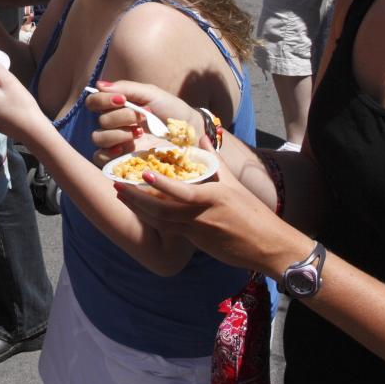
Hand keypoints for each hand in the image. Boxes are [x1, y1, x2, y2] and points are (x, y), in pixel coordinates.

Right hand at [86, 80, 200, 163]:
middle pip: (100, 120)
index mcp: (117, 107)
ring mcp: (118, 144)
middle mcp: (115, 125)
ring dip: (118, 132)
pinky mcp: (123, 161)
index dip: (102, 100)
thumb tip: (99, 85)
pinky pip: (100, 158)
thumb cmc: (172, 111)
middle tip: (142, 116)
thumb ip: (126, 88)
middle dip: (121, 116)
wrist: (190, 132)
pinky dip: (108, 153)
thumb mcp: (151, 94)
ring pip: (98, 138)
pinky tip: (126, 148)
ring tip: (139, 132)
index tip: (122, 100)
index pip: (94, 102)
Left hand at [112, 139, 307, 274]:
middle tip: (116, 184)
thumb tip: (201, 137)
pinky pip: (170, 231)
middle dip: (136, 198)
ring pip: (161, 222)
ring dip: (138, 209)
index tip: (142, 174)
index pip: (182, 192)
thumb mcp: (234, 183)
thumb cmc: (253, 213)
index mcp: (213, 198)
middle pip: (161, 209)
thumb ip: (214, 160)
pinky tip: (140, 211)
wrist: (268, 247)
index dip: (160, 186)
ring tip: (121, 195)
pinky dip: (153, 220)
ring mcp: (197, 232)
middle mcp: (201, 216)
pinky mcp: (196, 243)